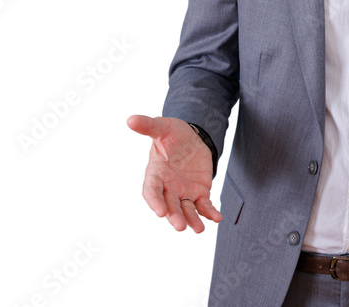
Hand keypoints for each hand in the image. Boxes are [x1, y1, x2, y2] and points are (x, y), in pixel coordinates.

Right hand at [127, 115, 221, 232]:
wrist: (191, 138)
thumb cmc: (172, 134)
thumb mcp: (162, 127)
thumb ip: (148, 126)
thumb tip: (130, 119)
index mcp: (155, 174)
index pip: (151, 191)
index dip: (154, 202)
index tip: (160, 212)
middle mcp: (168, 187)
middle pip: (169, 205)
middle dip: (174, 216)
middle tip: (179, 227)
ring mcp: (183, 191)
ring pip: (186, 209)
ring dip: (192, 220)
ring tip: (199, 229)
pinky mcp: (199, 192)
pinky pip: (204, 205)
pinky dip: (210, 212)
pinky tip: (217, 218)